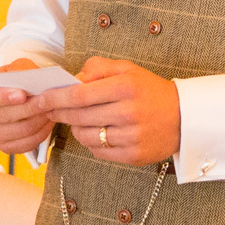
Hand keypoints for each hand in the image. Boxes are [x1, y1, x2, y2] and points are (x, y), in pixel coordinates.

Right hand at [0, 57, 60, 156]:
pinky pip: (24, 144)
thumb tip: (31, 80)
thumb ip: (22, 71)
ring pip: (18, 131)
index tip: (22, 94)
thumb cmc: (19, 80)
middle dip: (28, 108)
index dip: (2, 97)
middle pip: (3, 116)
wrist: (24, 94)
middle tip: (45, 101)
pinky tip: (46, 122)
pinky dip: (40, 134)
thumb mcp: (19, 67)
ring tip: (49, 110)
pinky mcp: (4, 146)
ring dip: (38, 121)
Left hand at [41, 57, 180, 168]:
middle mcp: (128, 112)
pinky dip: (92, 143)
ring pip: (86, 137)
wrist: (184, 117)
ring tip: (78, 121)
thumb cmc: (149, 90)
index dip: (55, 98)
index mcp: (125, 87)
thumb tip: (71, 80)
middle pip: (79, 116)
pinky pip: (99, 152)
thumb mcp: (127, 69)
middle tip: (50, 110)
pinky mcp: (134, 156)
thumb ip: (97, 68)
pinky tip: (97, 133)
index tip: (40, 99)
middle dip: (59, 113)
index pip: (79, 94)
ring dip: (76, 129)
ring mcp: (132, 136)